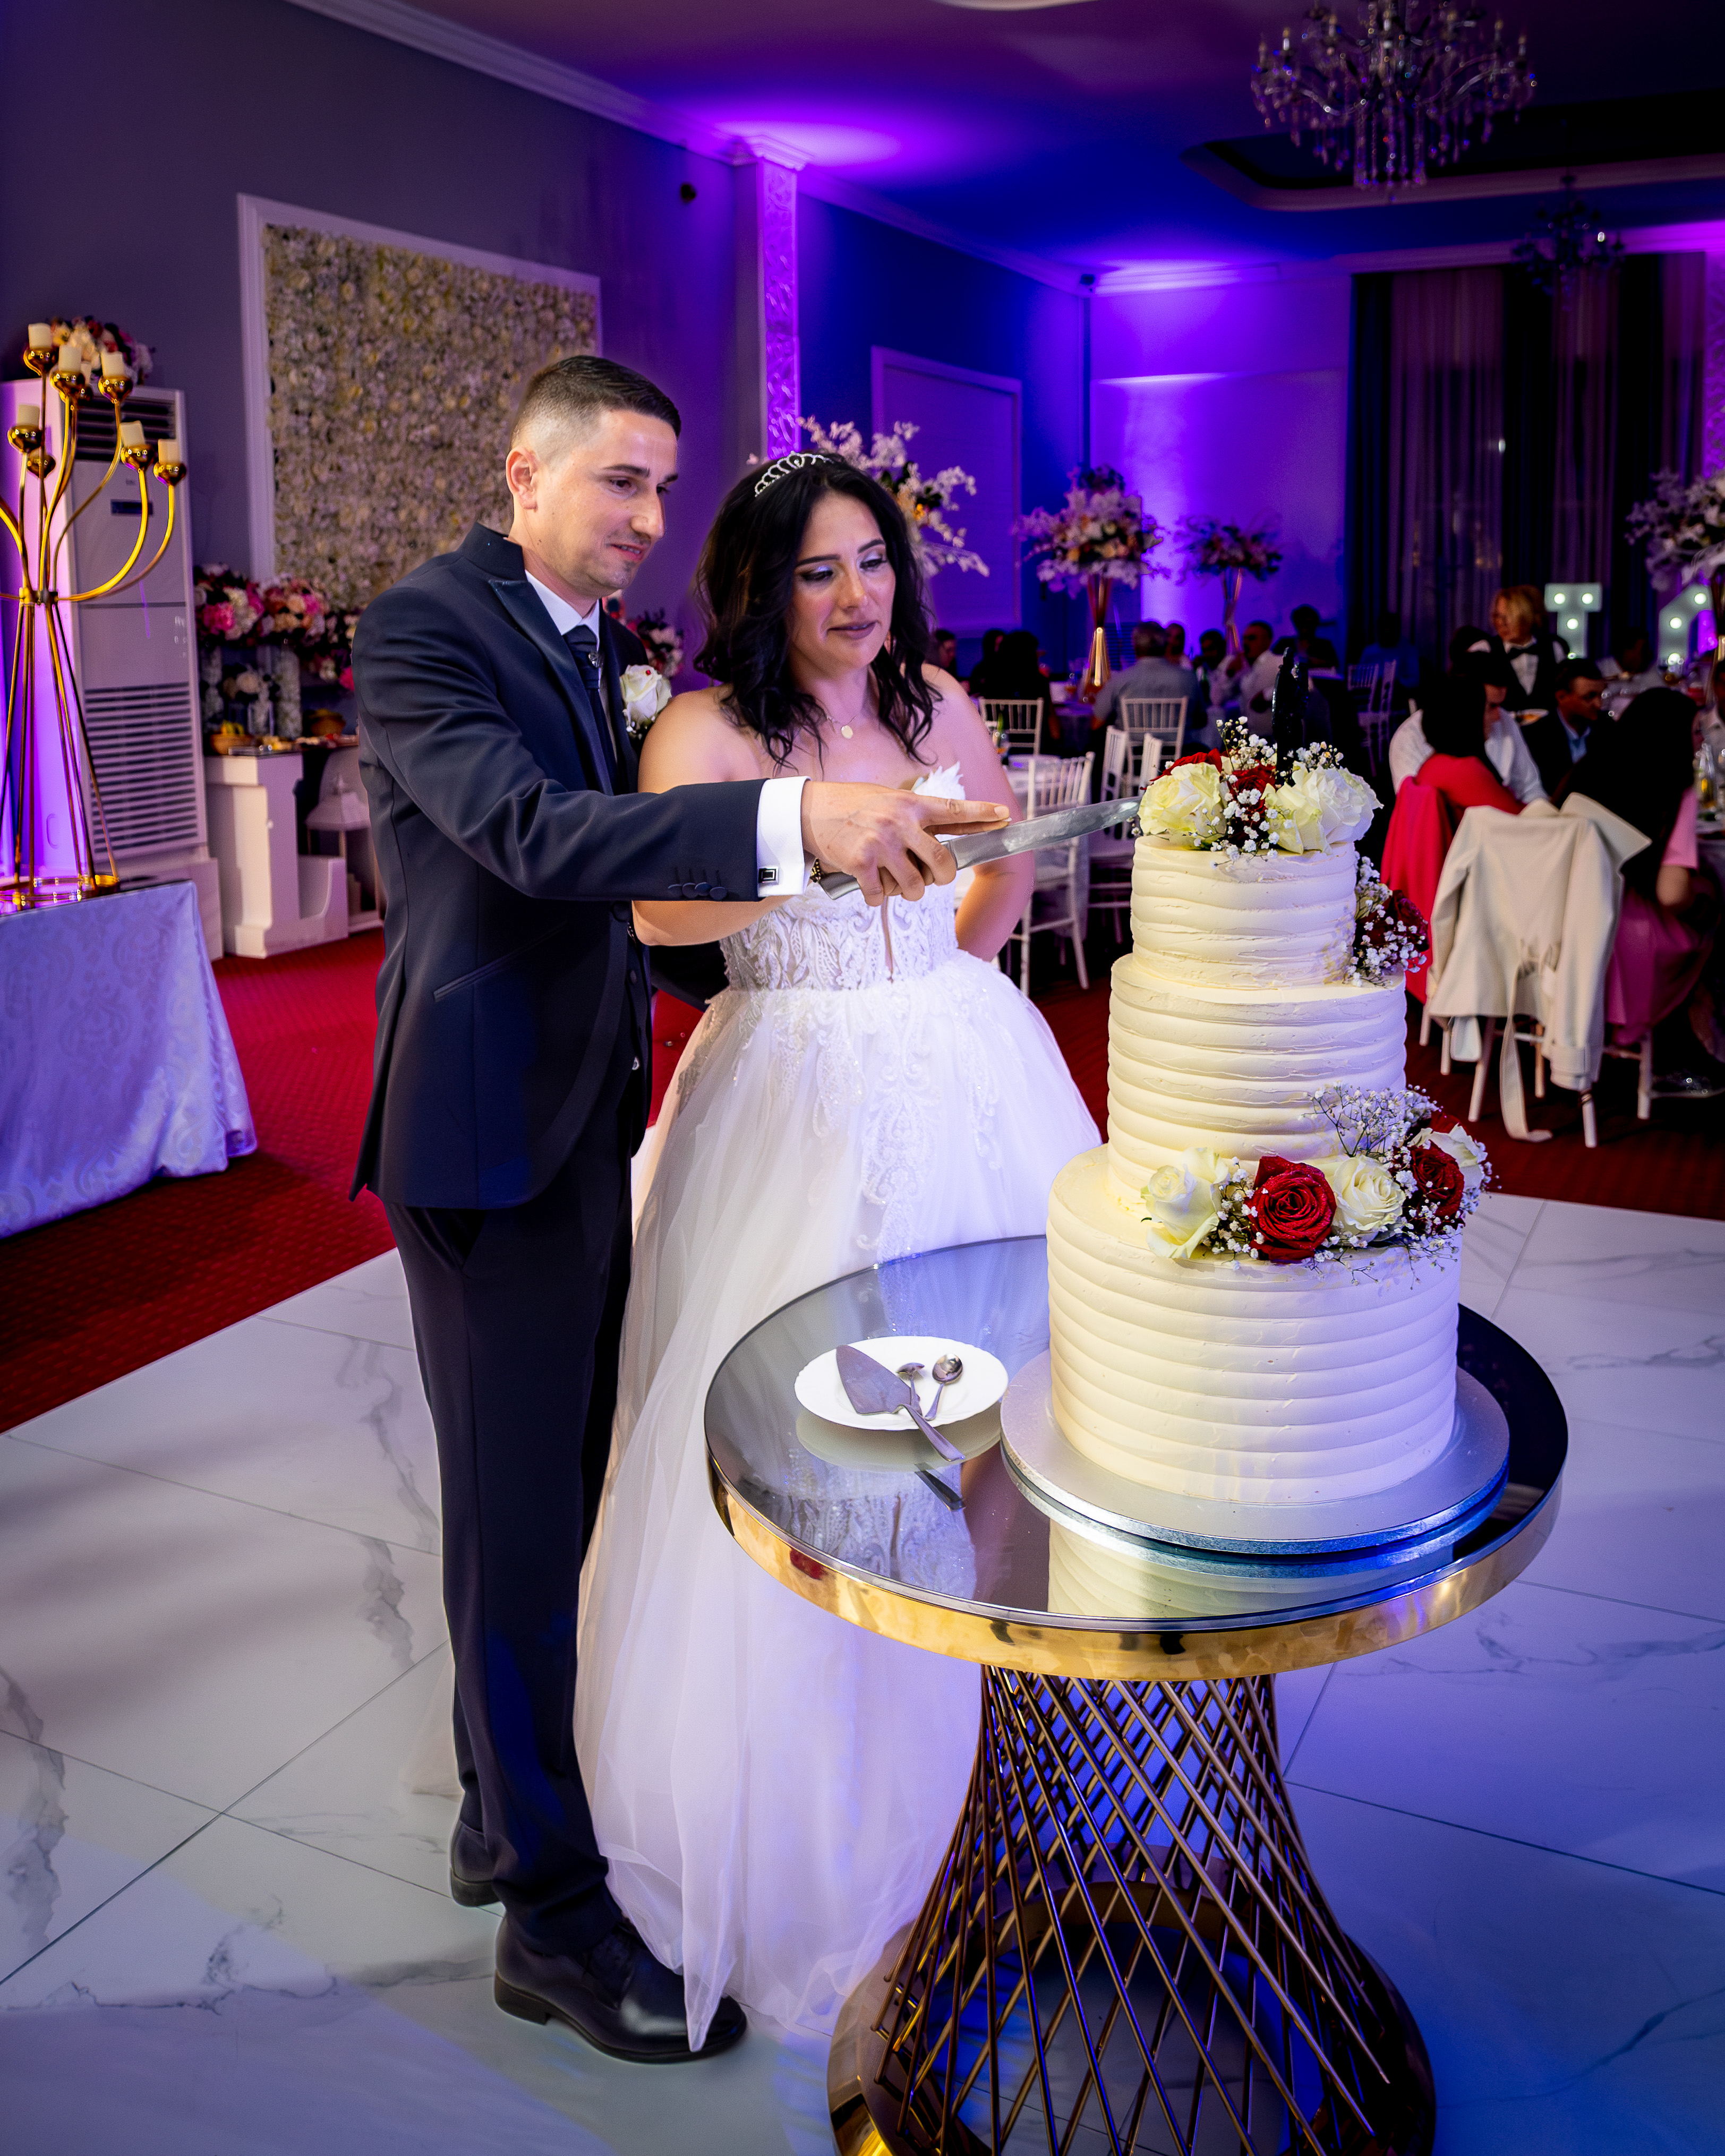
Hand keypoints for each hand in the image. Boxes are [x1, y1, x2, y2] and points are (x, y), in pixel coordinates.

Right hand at [801, 782, 1008, 905]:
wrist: (811, 811)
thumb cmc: (853, 806)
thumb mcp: (890, 800)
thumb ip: (917, 816)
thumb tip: (948, 832)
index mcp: (911, 806)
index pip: (954, 810)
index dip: (982, 814)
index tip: (1005, 816)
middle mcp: (901, 824)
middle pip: (942, 864)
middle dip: (941, 878)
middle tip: (932, 879)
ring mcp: (882, 845)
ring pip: (914, 886)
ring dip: (907, 890)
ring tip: (892, 879)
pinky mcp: (861, 863)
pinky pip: (880, 895)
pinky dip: (876, 896)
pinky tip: (868, 884)